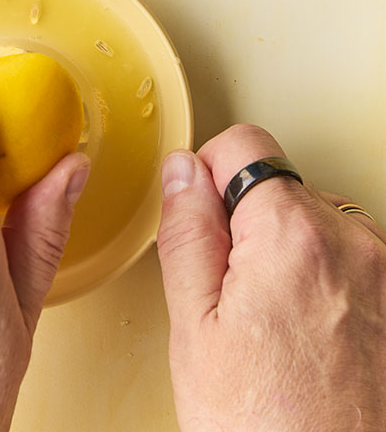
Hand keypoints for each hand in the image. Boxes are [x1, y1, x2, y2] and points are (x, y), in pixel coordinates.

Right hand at [157, 124, 385, 431]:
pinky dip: (327, 279)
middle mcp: (352, 241)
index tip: (201, 217)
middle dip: (249, 224)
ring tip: (275, 322)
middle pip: (282, 188)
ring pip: (318, 223)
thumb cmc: (268, 430)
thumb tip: (183, 173)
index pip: (244, 145)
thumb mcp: (196, 331)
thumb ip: (187, 234)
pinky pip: (352, 259)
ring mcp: (385, 270)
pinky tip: (309, 332)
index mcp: (292, 235)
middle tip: (235, 296)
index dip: (209, 177)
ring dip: (291, 252)